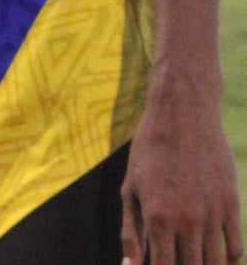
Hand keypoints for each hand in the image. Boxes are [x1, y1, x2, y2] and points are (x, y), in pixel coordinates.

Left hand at [122, 75, 241, 264]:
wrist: (183, 115)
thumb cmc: (148, 151)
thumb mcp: (130, 188)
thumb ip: (131, 231)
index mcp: (156, 217)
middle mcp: (186, 219)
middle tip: (177, 261)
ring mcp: (212, 213)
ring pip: (215, 263)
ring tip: (195, 261)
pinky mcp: (231, 204)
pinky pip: (235, 247)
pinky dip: (228, 259)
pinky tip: (218, 259)